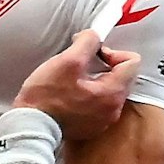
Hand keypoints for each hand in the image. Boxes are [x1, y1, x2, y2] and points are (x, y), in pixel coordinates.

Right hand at [13, 30, 140, 139]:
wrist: (31, 126)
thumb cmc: (46, 95)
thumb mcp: (68, 61)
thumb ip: (88, 42)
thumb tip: (95, 36)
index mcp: (112, 93)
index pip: (132, 62)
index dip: (114, 51)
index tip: (94, 53)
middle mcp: (114, 109)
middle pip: (123, 77)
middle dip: (106, 65)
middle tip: (82, 63)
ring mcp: (104, 121)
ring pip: (111, 90)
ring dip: (98, 79)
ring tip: (75, 78)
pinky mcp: (92, 127)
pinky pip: (100, 104)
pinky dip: (91, 95)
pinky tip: (72, 94)